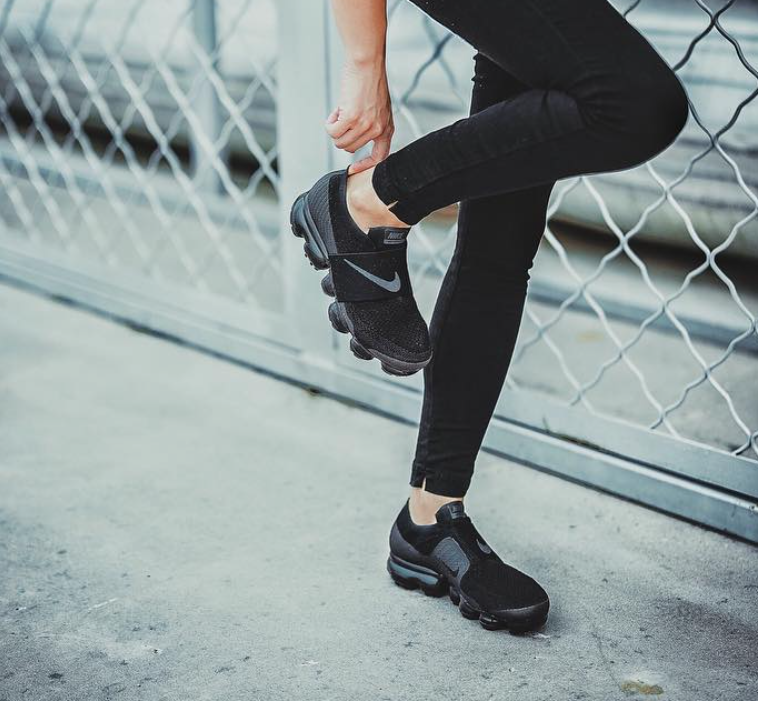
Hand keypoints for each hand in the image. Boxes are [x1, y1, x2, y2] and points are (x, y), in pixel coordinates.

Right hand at [325, 59, 393, 174]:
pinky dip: (330, 122)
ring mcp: (365, 125)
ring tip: (342, 111)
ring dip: (335, 128)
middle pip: (350, 148)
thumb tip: (352, 141)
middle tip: (344, 116)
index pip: (379, 158)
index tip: (353, 169)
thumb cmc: (370, 80)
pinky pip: (332, 131)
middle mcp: (378, 129)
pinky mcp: (351, 118)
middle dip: (342, 135)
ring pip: (340, 141)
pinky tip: (336, 110)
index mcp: (387, 128)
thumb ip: (372, 125)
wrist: (367, 62)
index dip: (365, 166)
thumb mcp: (379, 108)